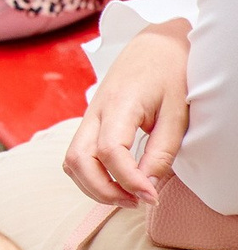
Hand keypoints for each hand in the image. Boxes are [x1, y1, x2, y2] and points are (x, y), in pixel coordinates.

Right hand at [65, 20, 191, 205]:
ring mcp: (88, 116)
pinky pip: (76, 154)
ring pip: (71, 160)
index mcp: (119, 104)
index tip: (151, 198)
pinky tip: (115, 182)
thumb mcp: (177, 114)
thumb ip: (161, 151)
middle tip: (136, 202)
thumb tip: (147, 185)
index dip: (128, 180)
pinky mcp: (90, 122)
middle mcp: (95, 111)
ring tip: (127, 196)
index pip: (110, 150)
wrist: (154, 47)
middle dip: (102, 190)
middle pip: (78, 159)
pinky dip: (89, 176)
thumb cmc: (170, 77)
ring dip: (93, 186)